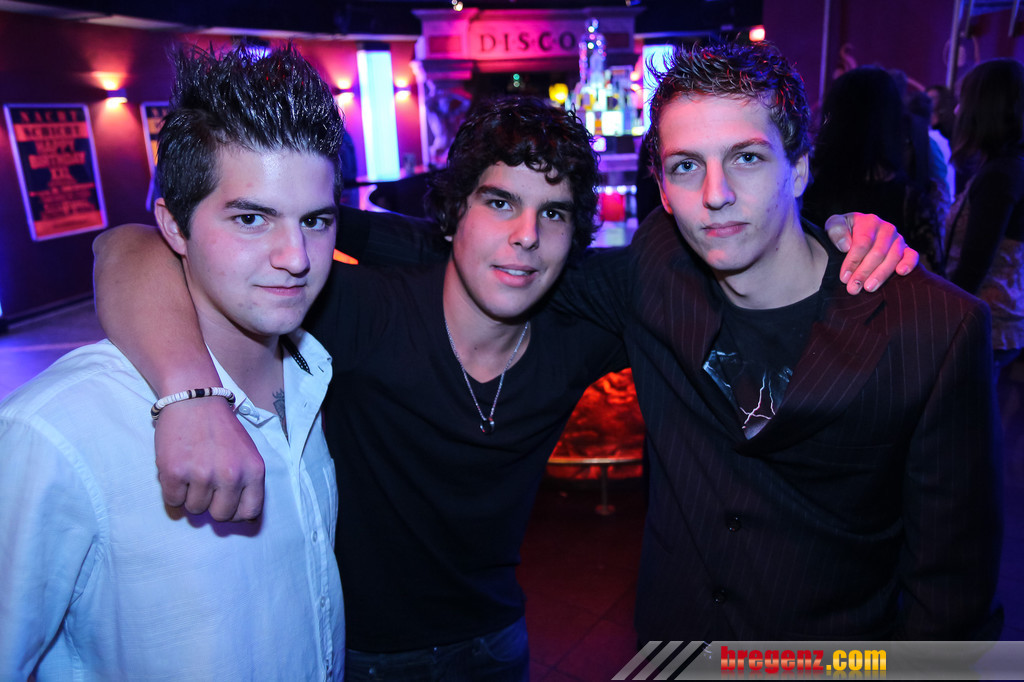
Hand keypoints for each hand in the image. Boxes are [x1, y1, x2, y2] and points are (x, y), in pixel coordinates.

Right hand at [154, 398, 264, 520]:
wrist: (194, 398)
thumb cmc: (222, 429)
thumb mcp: (248, 454)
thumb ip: (249, 483)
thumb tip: (247, 519)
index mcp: (253, 471)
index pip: (250, 513)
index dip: (236, 513)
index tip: (227, 503)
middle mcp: (230, 475)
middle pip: (220, 516)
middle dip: (211, 505)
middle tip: (206, 484)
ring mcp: (201, 474)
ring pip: (194, 509)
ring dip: (190, 495)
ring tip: (192, 470)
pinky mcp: (174, 472)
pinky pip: (173, 501)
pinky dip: (173, 491)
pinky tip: (178, 469)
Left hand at [825, 212, 918, 293]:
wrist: (857, 231)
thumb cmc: (844, 231)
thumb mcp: (834, 225)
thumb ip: (836, 231)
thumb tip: (845, 246)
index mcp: (869, 221)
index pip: (862, 243)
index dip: (853, 261)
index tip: (844, 277)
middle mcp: (886, 228)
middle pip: (877, 252)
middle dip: (864, 272)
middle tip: (853, 288)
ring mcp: (898, 239)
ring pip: (893, 257)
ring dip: (881, 274)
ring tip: (869, 288)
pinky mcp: (906, 249)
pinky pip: (912, 256)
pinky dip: (908, 264)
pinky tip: (900, 273)